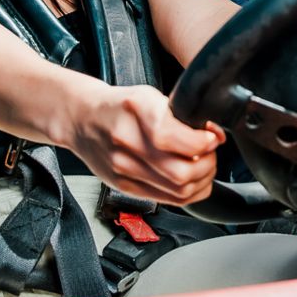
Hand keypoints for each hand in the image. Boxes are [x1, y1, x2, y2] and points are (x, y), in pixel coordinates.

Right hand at [61, 85, 224, 204]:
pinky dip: (187, 194)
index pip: (184, 140)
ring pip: (178, 191)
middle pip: (182, 173)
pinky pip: (166, 199)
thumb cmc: (119, 106)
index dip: (207, 143)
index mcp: (138, 111)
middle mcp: (129, 142)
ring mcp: (124, 168)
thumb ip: (181, 114)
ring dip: (201, 182)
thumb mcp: (151, 96)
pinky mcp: (124, 186)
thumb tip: (213, 134)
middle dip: (208, 166)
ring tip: (203, 167)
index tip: (213, 138)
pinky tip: (191, 181)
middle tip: (211, 154)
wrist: (82, 119)